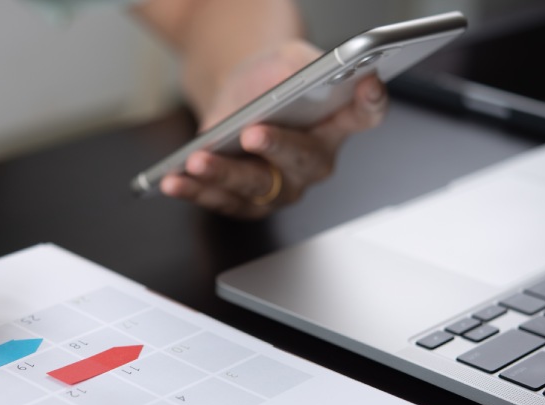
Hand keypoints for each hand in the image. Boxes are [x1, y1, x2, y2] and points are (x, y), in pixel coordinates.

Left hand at [160, 39, 387, 218]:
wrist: (237, 97)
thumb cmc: (269, 79)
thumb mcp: (284, 60)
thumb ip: (296, 69)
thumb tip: (289, 82)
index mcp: (337, 122)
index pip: (365, 114)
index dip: (371, 102)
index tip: (367, 85)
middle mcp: (316, 161)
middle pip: (304, 160)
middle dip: (277, 147)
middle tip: (253, 133)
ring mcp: (284, 187)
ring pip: (257, 188)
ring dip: (224, 174)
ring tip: (197, 160)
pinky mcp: (250, 203)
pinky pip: (223, 201)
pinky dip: (196, 191)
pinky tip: (174, 180)